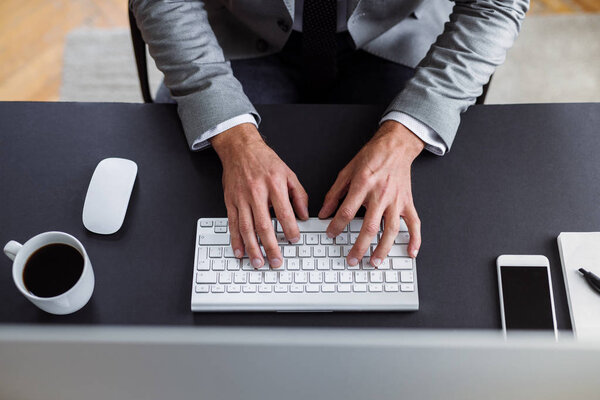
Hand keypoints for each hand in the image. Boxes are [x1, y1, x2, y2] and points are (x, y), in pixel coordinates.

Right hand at [211, 123, 308, 268]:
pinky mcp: (230, 201)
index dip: (290, 229)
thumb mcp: (288, 173)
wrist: (240, 148)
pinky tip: (240, 251)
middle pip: (263, 225)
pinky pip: (232, 224)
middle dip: (270, 247)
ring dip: (252, 248)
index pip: (284, 213)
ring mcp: (241, 198)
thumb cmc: (265, 161)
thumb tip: (305, 216)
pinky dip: (235, 240)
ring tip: (258, 262)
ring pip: (246, 228)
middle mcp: (256, 192)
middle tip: (276, 261)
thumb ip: (299, 195)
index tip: (294, 240)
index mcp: (274, 185)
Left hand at [318, 120, 423, 266]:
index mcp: (363, 185)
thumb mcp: (347, 171)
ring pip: (391, 230)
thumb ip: (334, 193)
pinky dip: (414, 239)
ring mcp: (397, 200)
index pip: (346, 211)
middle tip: (352, 260)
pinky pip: (414, 223)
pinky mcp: (408, 202)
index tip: (330, 234)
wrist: (396, 146)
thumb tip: (323, 212)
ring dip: (383, 249)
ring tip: (375, 262)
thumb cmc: (372, 156)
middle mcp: (381, 194)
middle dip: (359, 247)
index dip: (336, 226)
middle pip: (369, 227)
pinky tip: (410, 252)